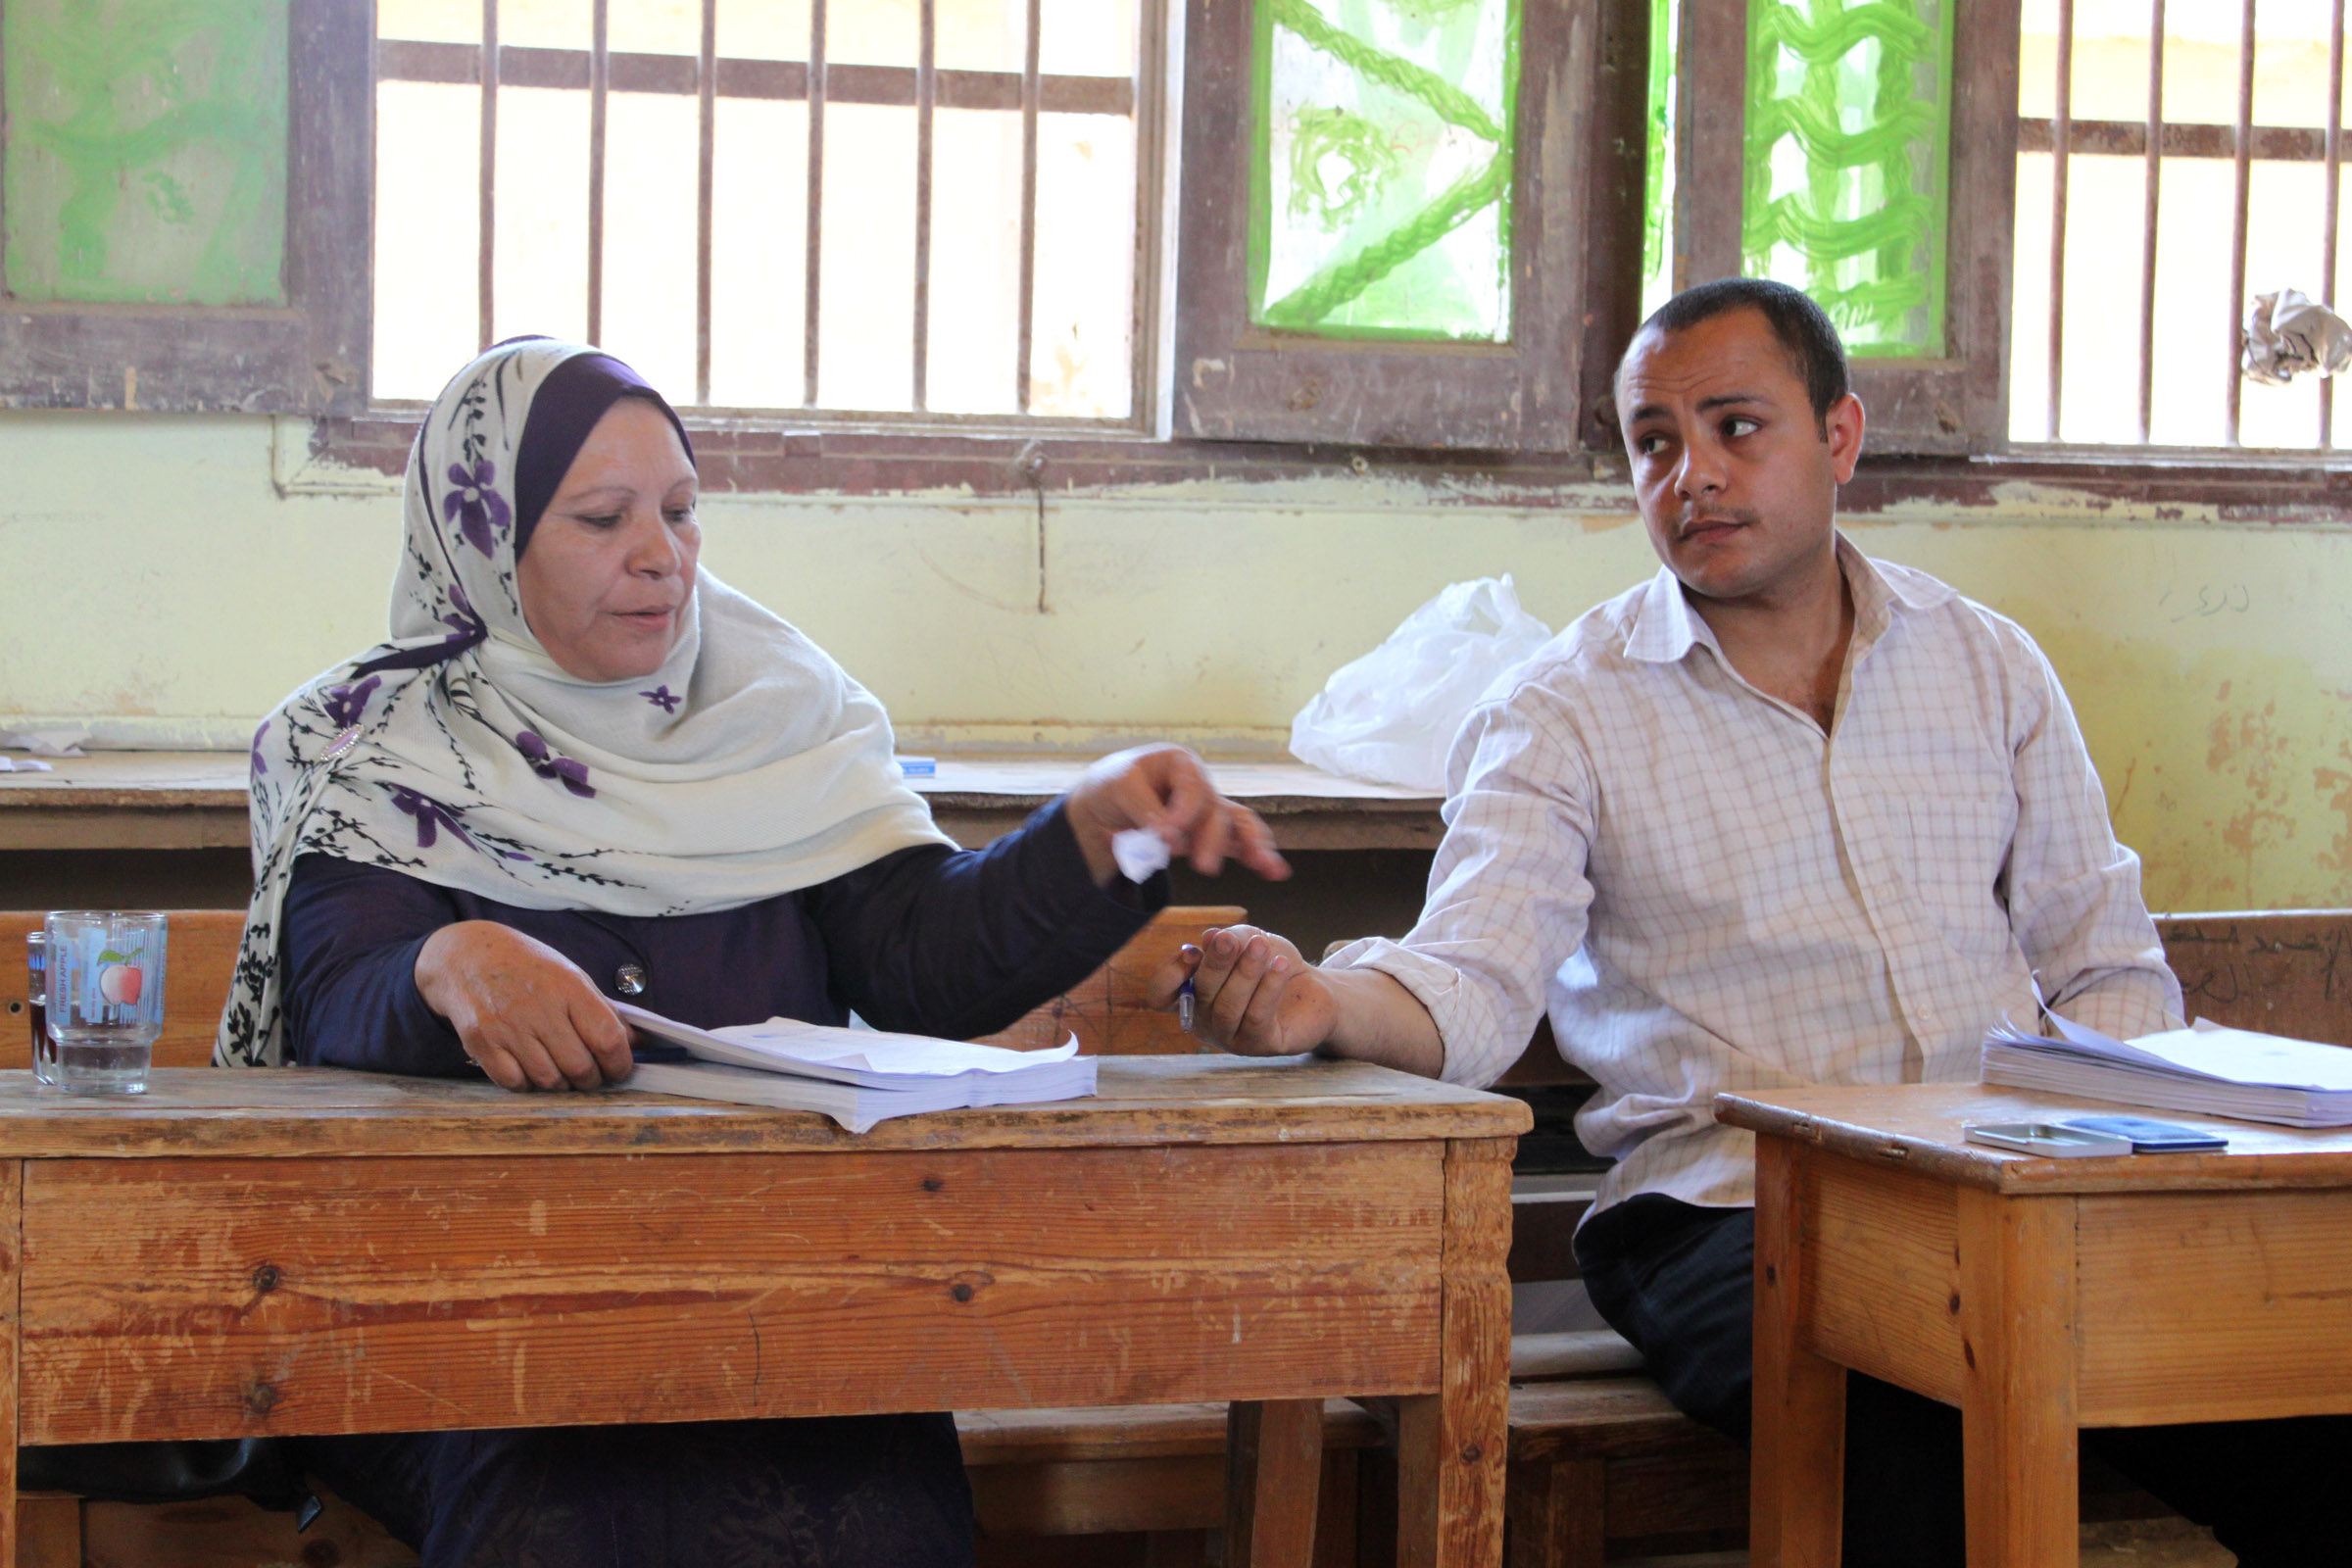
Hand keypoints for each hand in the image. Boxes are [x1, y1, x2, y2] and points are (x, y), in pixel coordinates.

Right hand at [413, 921, 634, 1091]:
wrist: (467, 956)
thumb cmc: (529, 967)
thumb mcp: (572, 976)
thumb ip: (603, 1011)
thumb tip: (637, 1044)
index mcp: (569, 987)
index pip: (607, 1038)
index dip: (620, 1063)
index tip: (619, 1069)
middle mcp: (539, 1007)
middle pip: (579, 1067)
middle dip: (592, 1080)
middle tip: (591, 1076)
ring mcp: (507, 1026)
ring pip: (548, 1080)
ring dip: (561, 1084)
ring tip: (561, 1071)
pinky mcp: (481, 1042)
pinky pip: (515, 1083)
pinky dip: (528, 1084)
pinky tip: (530, 1068)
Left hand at [1064, 744, 1290, 886]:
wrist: (1108, 803)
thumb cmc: (1114, 785)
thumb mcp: (1119, 787)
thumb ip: (1144, 808)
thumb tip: (1169, 835)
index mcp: (1180, 763)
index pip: (1192, 787)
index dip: (1184, 811)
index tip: (1168, 834)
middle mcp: (1200, 784)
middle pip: (1216, 810)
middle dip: (1213, 839)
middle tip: (1204, 868)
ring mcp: (1207, 810)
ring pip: (1237, 824)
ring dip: (1253, 845)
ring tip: (1266, 865)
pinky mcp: (1209, 833)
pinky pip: (1238, 841)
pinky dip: (1256, 854)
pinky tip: (1274, 872)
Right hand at [1145, 924, 1335, 1056]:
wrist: (1312, 987)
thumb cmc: (1270, 964)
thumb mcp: (1248, 941)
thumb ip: (1229, 939)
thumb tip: (1208, 938)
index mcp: (1193, 994)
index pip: (1161, 994)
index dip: (1169, 974)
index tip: (1194, 951)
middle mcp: (1206, 1020)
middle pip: (1199, 994)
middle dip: (1215, 963)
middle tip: (1230, 940)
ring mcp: (1231, 1037)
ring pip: (1227, 1007)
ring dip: (1245, 973)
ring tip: (1261, 947)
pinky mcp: (1260, 1045)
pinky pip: (1256, 1018)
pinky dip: (1268, 988)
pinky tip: (1281, 965)